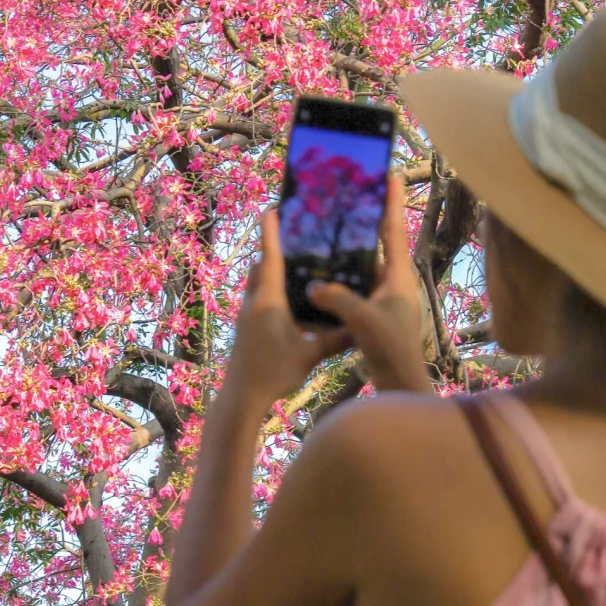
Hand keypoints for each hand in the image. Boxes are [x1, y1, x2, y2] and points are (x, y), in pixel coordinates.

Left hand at [225, 208, 351, 410]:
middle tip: (295, 232)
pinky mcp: (246, 325)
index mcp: (269, 300)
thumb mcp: (309, 355)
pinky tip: (289, 297)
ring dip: (272, 267)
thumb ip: (335, 339)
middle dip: (274, 246)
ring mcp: (247, 313)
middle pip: (262, 264)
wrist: (242, 396)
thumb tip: (363, 327)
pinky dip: (271, 287)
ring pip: (258, 281)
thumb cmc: (273, 373)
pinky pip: (258, 295)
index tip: (273, 208)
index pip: (270, 257)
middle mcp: (254, 301)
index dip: (272, 232)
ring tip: (295, 260)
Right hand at [307, 176, 429, 394]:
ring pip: (364, 265)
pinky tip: (320, 273)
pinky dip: (340, 277)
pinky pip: (355, 285)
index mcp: (399, 276)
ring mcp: (384, 297)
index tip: (389, 174)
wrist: (400, 382)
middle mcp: (394, 282)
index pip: (394, 230)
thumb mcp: (363, 321)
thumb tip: (314, 286)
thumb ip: (338, 300)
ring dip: (348, 251)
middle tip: (349, 197)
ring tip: (328, 230)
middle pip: (379, 243)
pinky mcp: (374, 312)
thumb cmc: (390, 348)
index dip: (391, 202)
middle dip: (365, 220)